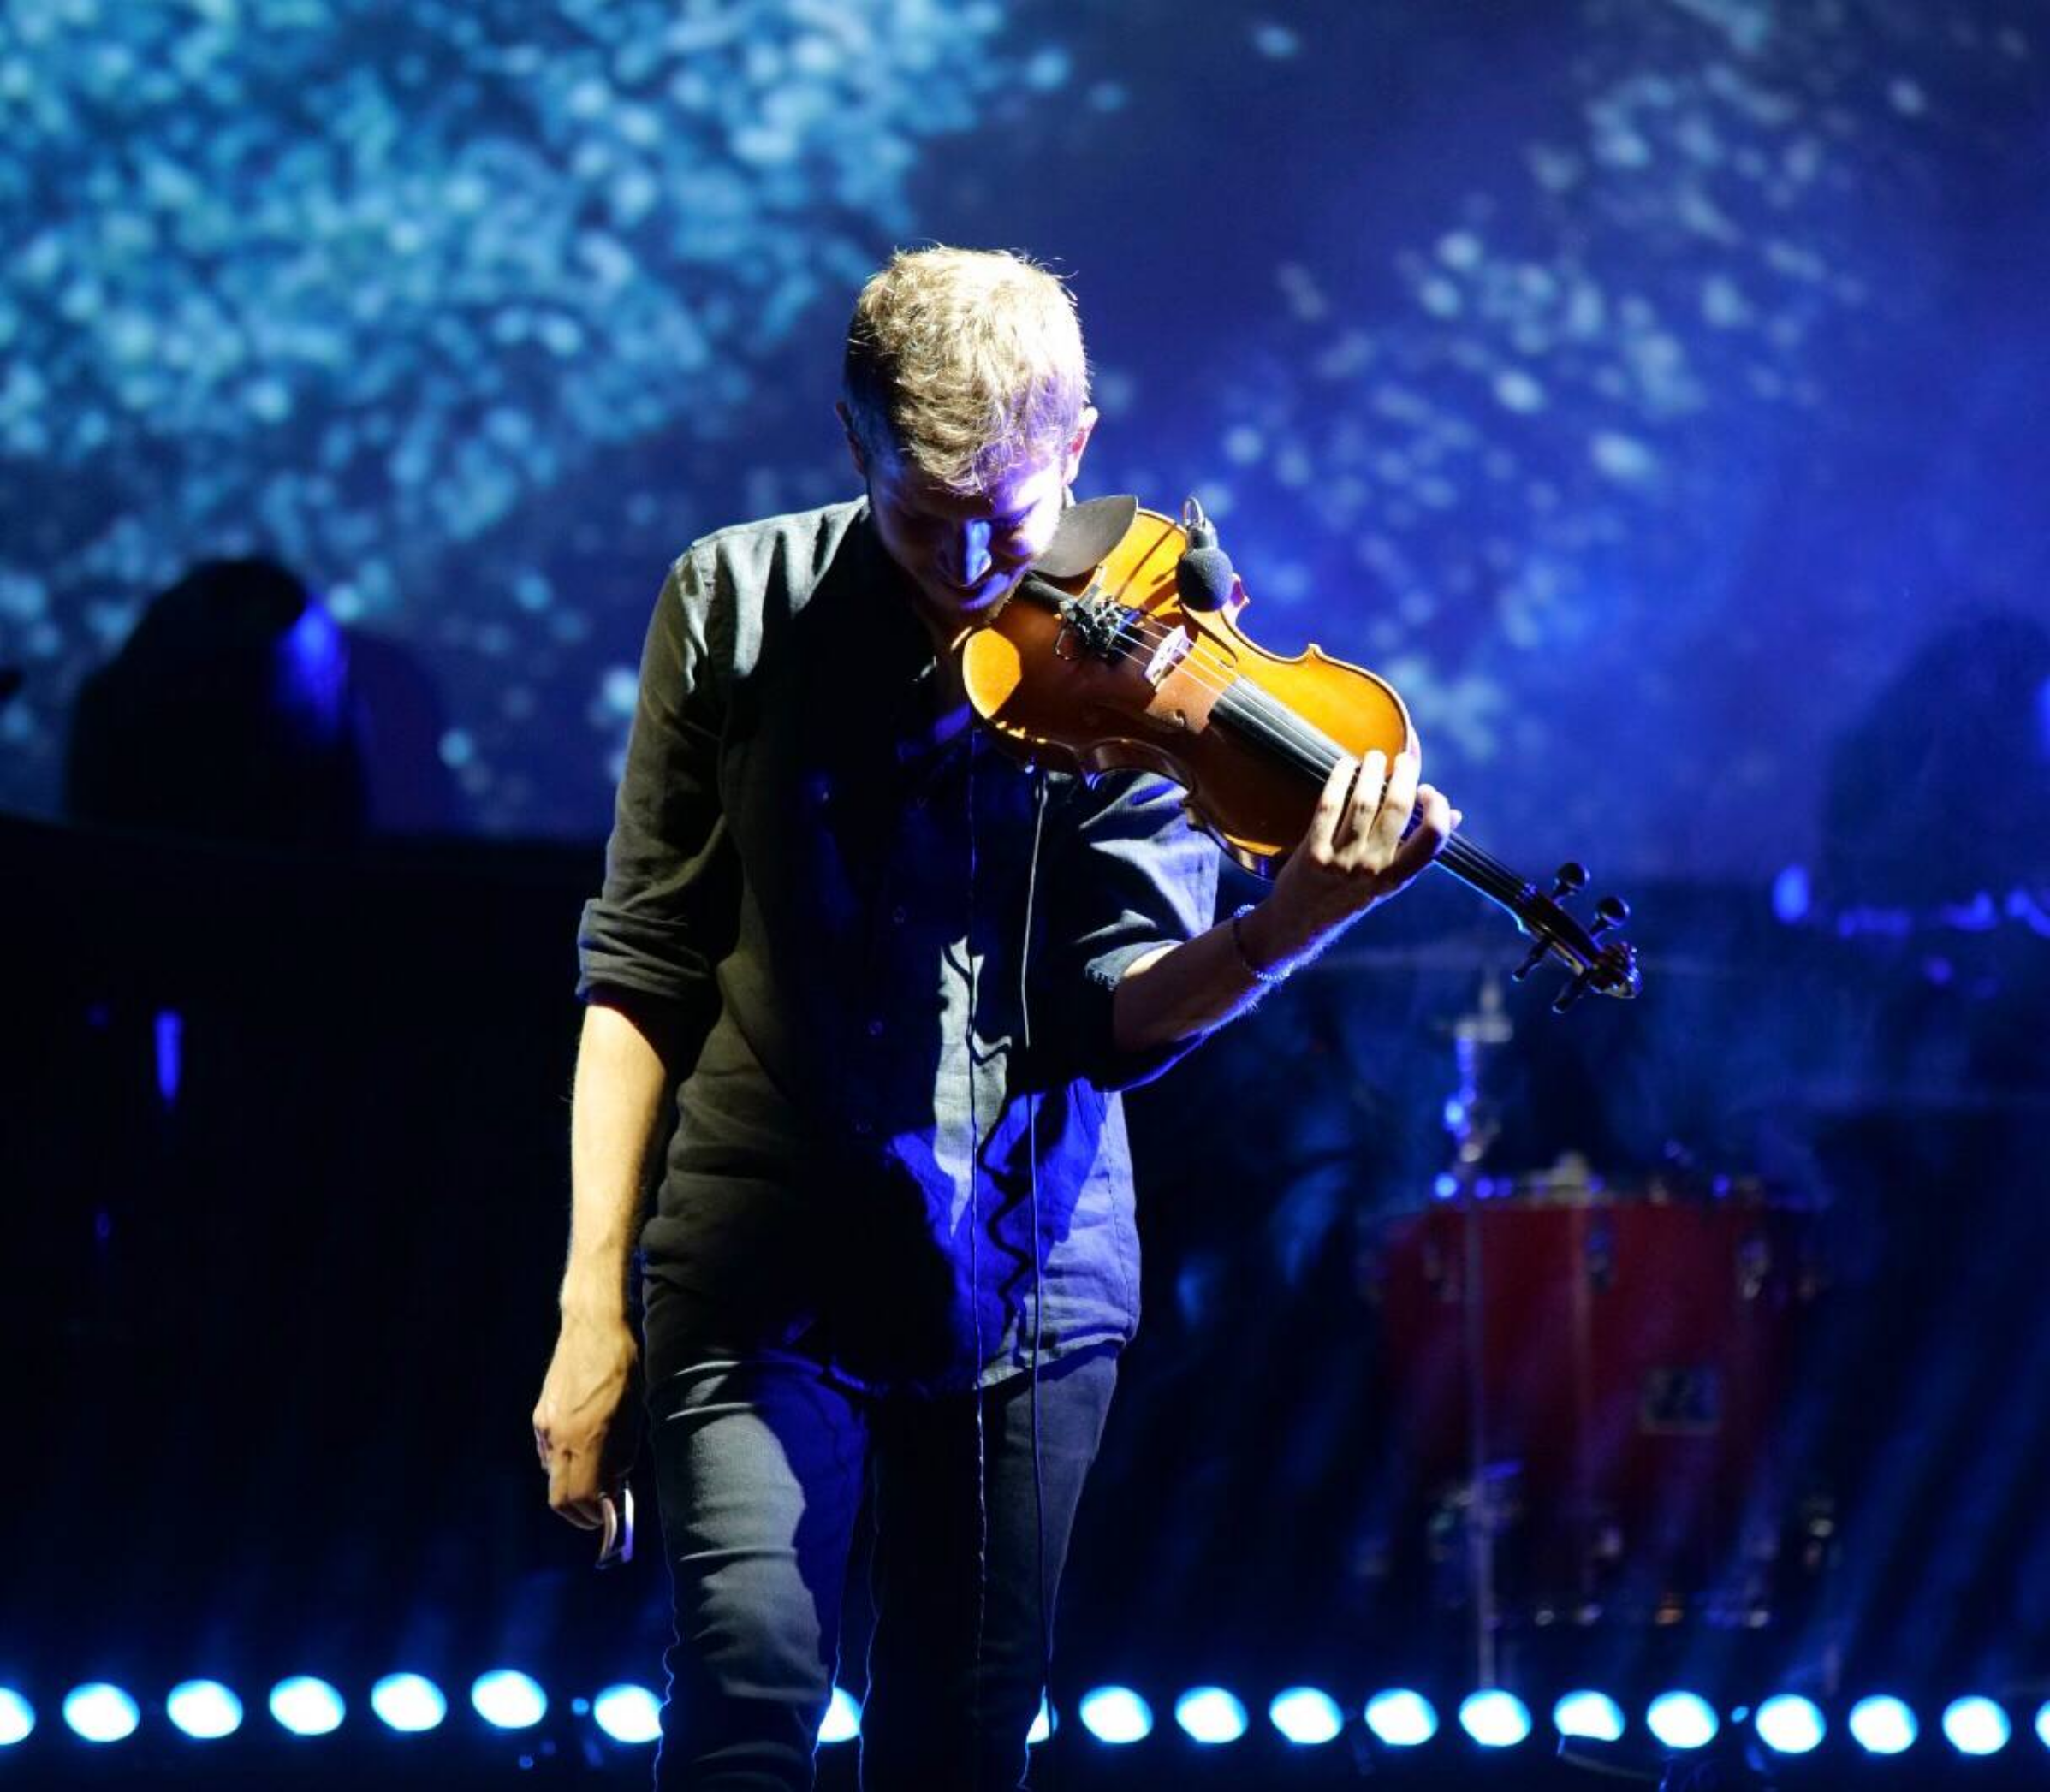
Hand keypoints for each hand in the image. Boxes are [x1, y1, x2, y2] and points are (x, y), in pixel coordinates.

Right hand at [532, 1310, 639, 1530]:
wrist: (592, 1328)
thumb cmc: (621, 1369)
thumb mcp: (633, 1415)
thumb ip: (621, 1456)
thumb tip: (614, 1489)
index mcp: (586, 1438)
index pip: (581, 1498)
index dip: (595, 1516)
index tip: (609, 1520)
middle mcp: (559, 1438)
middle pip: (559, 1498)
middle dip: (580, 1513)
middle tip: (600, 1513)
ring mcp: (545, 1427)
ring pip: (552, 1477)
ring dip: (572, 1488)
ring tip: (596, 1481)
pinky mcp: (540, 1416)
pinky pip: (548, 1455)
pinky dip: (564, 1466)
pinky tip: (583, 1455)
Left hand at [1250, 748, 1459, 970]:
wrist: (1300, 922)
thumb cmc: (1350, 895)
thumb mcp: (1389, 881)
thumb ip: (1419, 850)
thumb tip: (1455, 815)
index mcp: (1398, 877)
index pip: (1432, 837)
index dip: (1437, 807)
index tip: (1428, 790)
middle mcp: (1373, 869)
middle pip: (1397, 809)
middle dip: (1405, 775)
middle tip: (1404, 758)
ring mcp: (1342, 861)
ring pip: (1364, 803)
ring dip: (1373, 771)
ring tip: (1376, 756)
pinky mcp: (1314, 852)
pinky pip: (1330, 806)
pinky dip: (1340, 779)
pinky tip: (1346, 765)